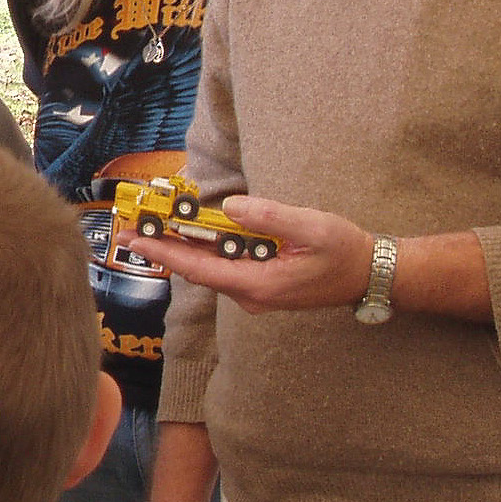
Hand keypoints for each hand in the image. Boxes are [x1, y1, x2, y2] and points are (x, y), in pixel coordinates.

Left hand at [118, 194, 371, 315]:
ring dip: (185, 248)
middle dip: (165, 249)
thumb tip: (231, 207)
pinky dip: (208, 250)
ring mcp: (255, 293)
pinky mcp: (260, 285)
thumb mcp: (312, 227)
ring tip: (155, 226)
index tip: (135, 242)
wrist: (368, 274)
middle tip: (132, 230)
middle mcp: (251, 295)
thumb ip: (270, 216)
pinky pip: (226, 267)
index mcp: (259, 284)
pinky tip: (195, 233)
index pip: (200, 269)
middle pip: (198, 270)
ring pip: (211, 269)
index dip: (165, 254)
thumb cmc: (344, 251)